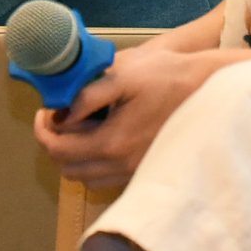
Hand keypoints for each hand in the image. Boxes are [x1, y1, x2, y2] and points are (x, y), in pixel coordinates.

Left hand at [32, 47, 223, 188]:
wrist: (207, 88)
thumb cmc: (165, 75)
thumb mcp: (121, 74)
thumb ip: (86, 96)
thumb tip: (62, 114)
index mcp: (112, 142)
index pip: (59, 150)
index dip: (43, 130)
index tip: (45, 110)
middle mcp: (122, 165)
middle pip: (68, 168)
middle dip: (55, 142)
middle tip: (58, 115)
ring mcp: (135, 171)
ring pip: (87, 177)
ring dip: (74, 154)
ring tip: (78, 124)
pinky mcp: (145, 170)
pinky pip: (107, 177)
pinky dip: (94, 161)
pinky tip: (102, 133)